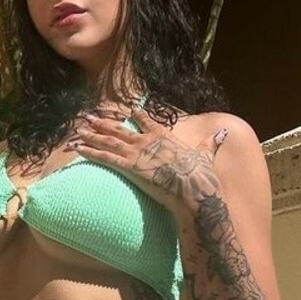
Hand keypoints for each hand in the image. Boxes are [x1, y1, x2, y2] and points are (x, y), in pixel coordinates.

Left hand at [68, 108, 228, 215]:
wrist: (193, 190)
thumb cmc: (201, 176)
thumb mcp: (206, 156)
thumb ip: (210, 144)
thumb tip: (222, 134)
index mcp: (165, 136)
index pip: (146, 120)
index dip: (135, 114)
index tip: (127, 109)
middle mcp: (148, 141)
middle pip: (120, 128)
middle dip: (103, 123)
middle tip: (89, 118)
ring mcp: (138, 152)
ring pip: (109, 140)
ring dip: (92, 135)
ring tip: (78, 130)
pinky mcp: (130, 166)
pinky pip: (106, 156)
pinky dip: (91, 151)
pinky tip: (79, 147)